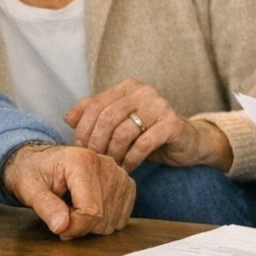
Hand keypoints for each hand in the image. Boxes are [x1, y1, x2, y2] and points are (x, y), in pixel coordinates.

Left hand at [4, 144, 135, 238]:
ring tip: (74, 209)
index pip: (90, 210)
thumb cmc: (34, 172)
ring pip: (113, 220)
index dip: (74, 228)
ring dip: (92, 224)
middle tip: (63, 216)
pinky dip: (105, 220)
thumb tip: (62, 226)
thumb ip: (45, 206)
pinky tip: (89, 209)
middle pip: (103, 217)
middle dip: (81, 226)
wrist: (42, 161)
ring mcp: (119, 173)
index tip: (58, 228)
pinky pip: (121, 216)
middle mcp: (106, 164)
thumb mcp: (29, 188)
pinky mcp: (126, 184)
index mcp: (82, 161)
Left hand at [66, 78, 231, 171]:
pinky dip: (131, 160)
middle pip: (107, 117)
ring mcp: (160, 105)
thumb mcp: (120, 123)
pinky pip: (143, 144)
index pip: (95, 104)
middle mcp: (143, 91)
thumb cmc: (148, 133)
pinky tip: (127, 169)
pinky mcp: (172, 124)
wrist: (187, 142)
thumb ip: (95, 116)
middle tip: (93, 161)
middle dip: (96, 143)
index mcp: (127, 87)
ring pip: (124, 131)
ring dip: (113, 154)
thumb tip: (68, 117)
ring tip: (110, 167)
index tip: (78, 149)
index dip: (83, 128)